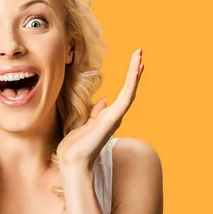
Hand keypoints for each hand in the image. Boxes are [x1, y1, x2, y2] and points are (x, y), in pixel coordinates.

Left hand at [56, 49, 143, 169]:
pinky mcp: (112, 119)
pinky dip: (131, 84)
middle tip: (140, 52)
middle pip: (129, 89)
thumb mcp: (84, 124)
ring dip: (135, 72)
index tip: (135, 63)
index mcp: (108, 116)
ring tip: (140, 55)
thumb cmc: (75, 146)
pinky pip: (125, 99)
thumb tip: (102, 100)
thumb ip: (95, 113)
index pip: (122, 93)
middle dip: (134, 70)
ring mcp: (115, 118)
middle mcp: (115, 116)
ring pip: (130, 91)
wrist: (72, 161)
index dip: (129, 78)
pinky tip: (136, 71)